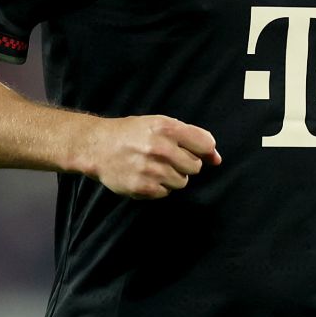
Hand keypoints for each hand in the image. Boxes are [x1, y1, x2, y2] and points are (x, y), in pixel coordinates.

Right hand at [86, 115, 221, 198]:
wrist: (98, 146)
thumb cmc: (132, 133)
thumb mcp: (160, 124)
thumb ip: (191, 137)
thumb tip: (217, 159)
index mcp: (167, 128)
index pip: (206, 144)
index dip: (205, 150)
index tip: (198, 152)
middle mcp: (161, 148)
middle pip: (195, 166)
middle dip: (185, 163)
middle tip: (167, 157)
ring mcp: (152, 169)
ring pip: (182, 182)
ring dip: (172, 176)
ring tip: (154, 166)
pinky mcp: (143, 187)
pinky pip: (165, 193)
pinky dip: (159, 187)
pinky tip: (145, 175)